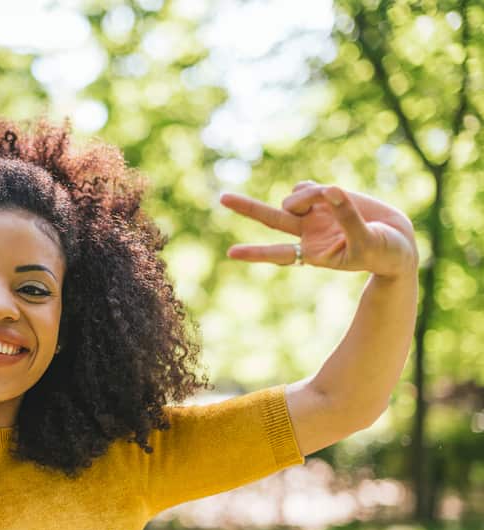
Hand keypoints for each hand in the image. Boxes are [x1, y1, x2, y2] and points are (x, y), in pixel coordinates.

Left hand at [220, 181, 418, 278]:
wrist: (397, 240)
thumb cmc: (382, 252)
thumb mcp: (366, 241)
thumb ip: (347, 217)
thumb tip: (329, 190)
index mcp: (312, 253)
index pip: (278, 253)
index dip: (255, 253)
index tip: (231, 253)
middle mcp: (307, 233)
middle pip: (271, 219)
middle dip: (247, 208)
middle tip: (222, 198)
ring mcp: (314, 215)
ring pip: (295, 196)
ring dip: (308, 194)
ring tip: (333, 198)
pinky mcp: (325, 198)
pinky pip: (308, 186)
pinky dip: (314, 188)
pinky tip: (330, 195)